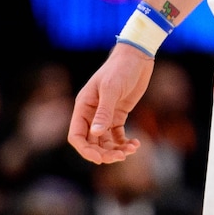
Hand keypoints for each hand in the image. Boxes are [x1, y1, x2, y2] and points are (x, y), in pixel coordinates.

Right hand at [67, 43, 154, 163]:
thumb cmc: (120, 69)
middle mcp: (91, 113)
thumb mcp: (111, 89)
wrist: (137, 56)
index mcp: (83, 106)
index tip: (101, 158)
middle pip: (91, 142)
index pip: (76, 136)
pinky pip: (117, 135)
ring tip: (131, 150)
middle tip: (121, 157)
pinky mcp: (118, 114)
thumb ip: (104, 112)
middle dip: (104, 153)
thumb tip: (96, 134)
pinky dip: (124, 142)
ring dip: (116, 150)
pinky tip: (136, 144)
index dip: (85, 150)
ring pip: (105, 141)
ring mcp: (105, 115)